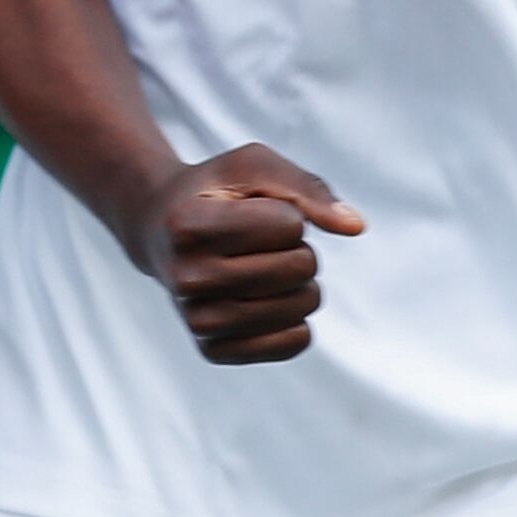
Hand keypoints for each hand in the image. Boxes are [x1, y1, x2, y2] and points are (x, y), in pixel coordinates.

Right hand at [119, 143, 363, 364]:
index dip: (287, 214)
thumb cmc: (217, 193)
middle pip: (299, 268)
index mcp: (188, 224)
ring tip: (267, 268)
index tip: (252, 211)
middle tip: (263, 243)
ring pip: (301, 308)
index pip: (289, 225)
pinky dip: (297, 319)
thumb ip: (307, 189)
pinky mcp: (212, 349)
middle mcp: (187, 277)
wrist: (161, 230)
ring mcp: (197, 319)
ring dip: (301, 284)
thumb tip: (355, 226)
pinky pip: (293, 343)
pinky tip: (271, 301)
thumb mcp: (253, 167)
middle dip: (299, 248)